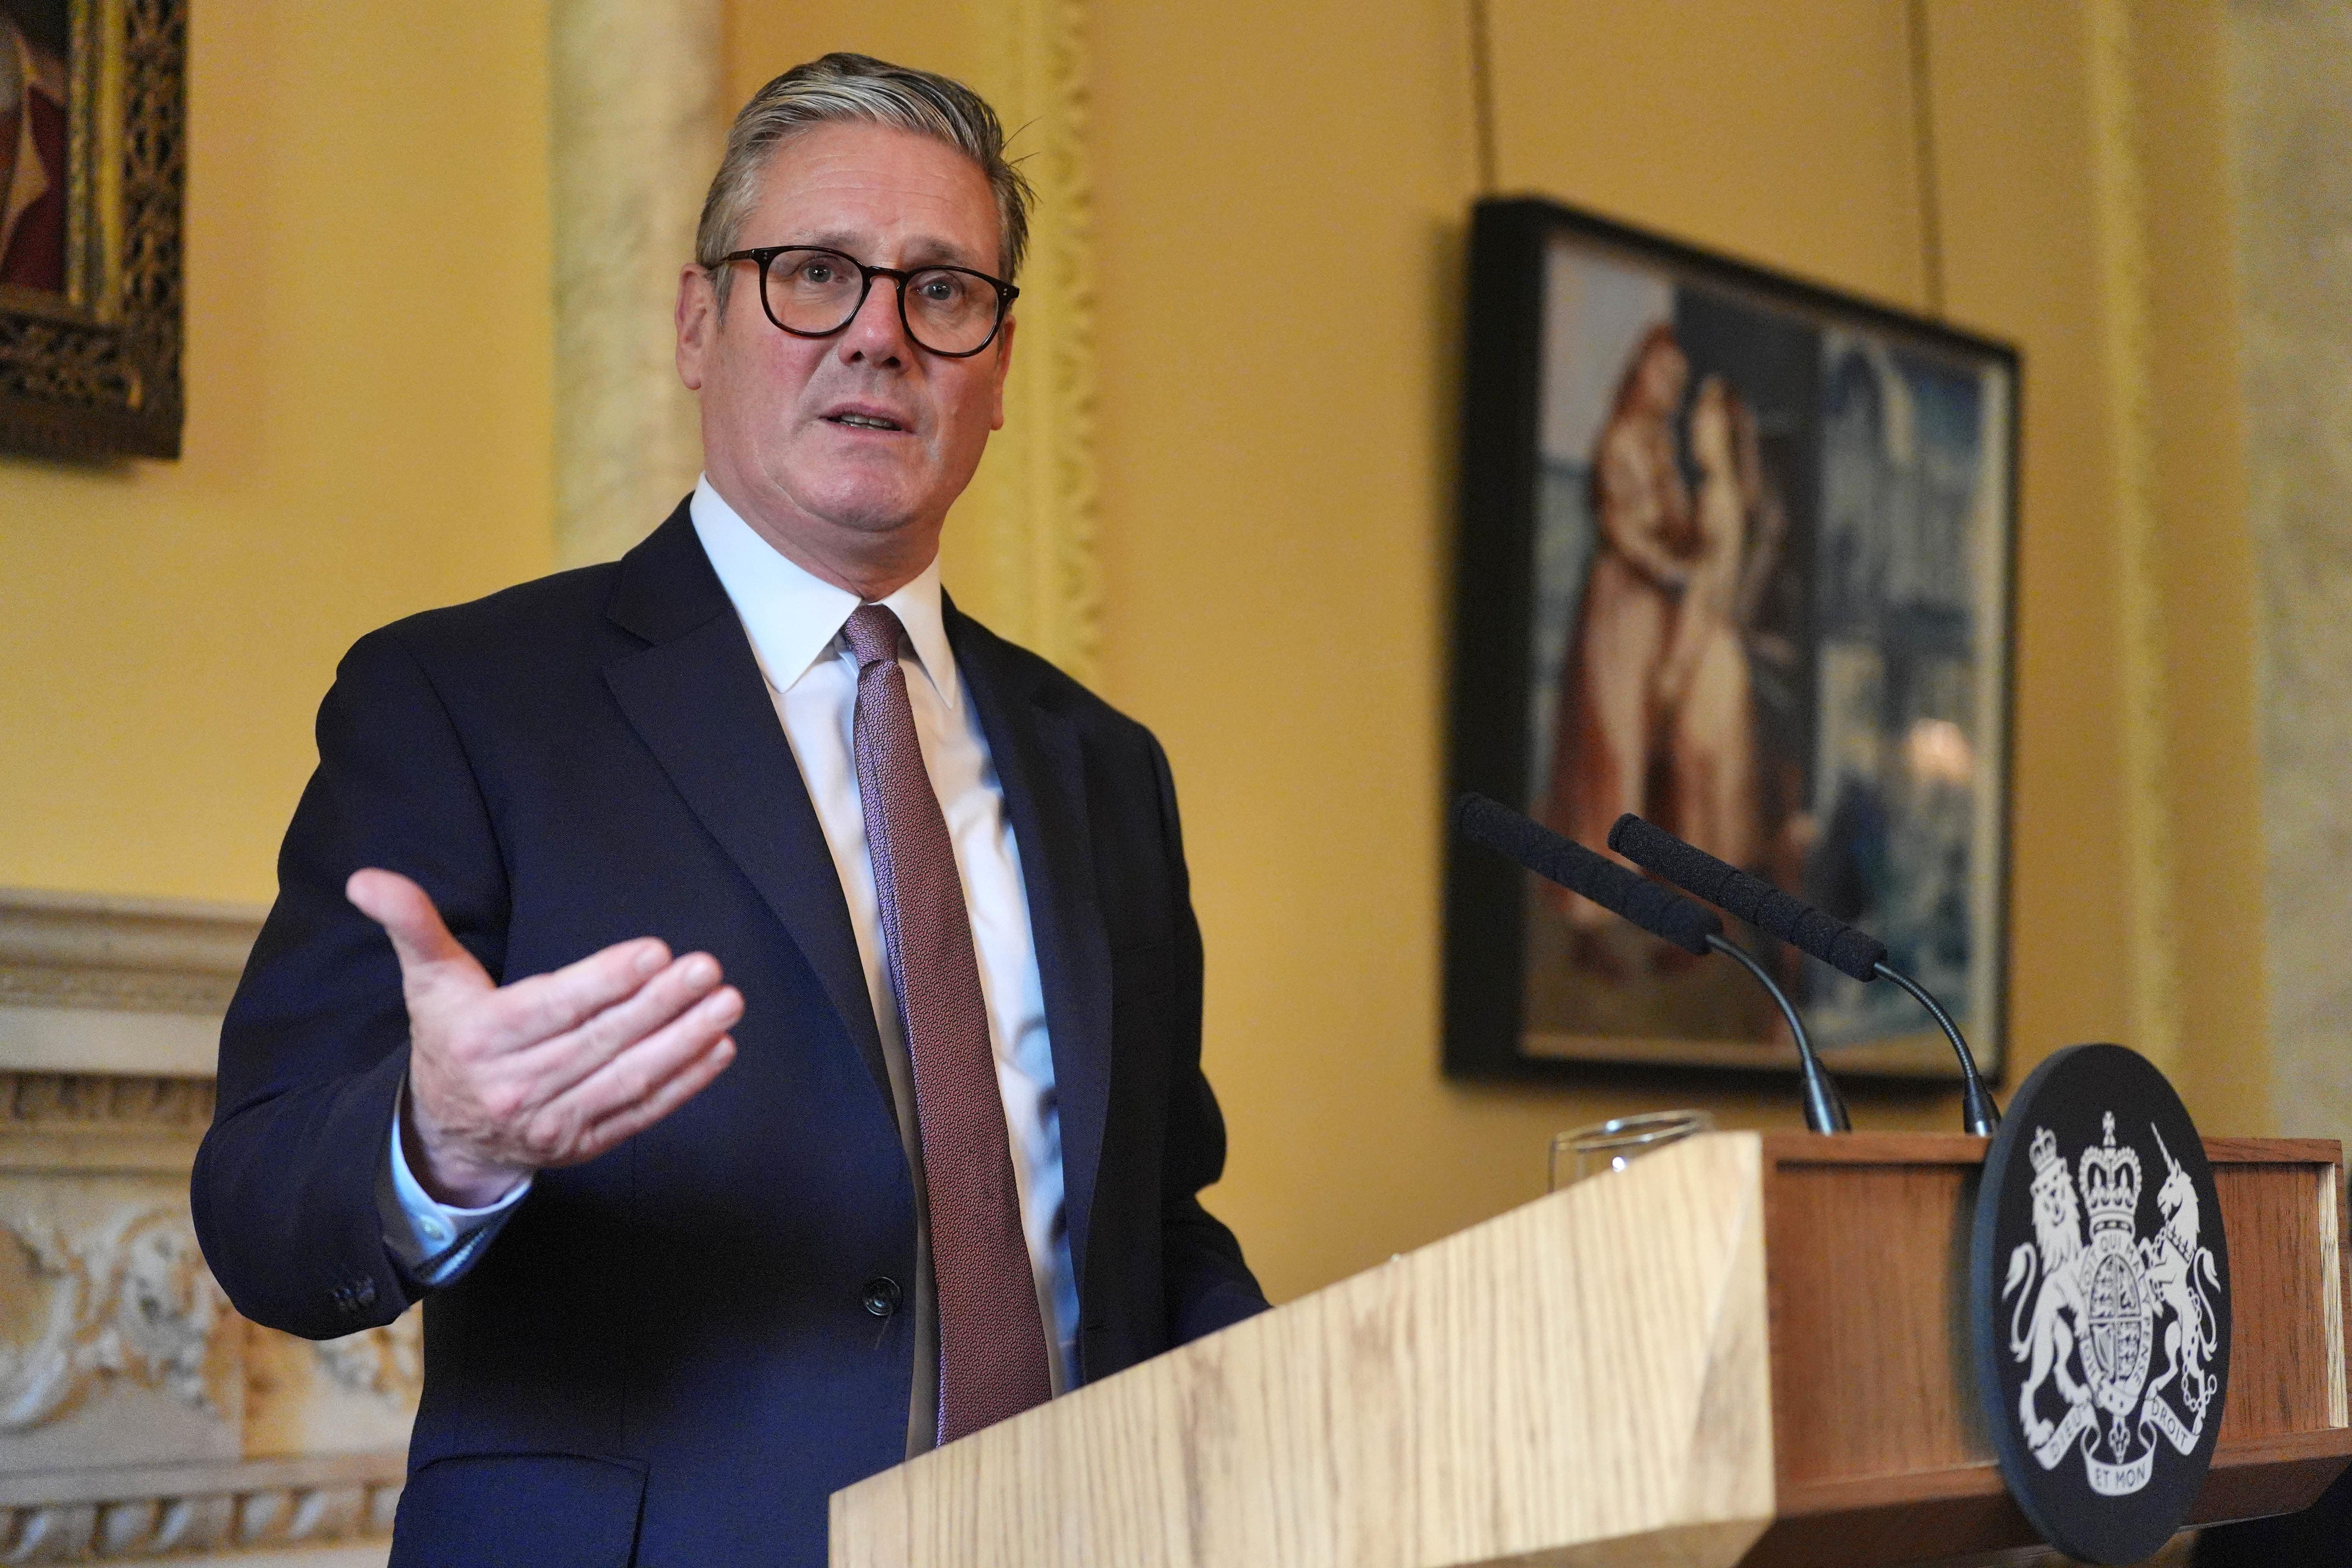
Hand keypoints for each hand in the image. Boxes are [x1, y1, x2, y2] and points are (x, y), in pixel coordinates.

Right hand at [347, 870, 740, 1206]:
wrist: (446, 1134)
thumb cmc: (449, 1038)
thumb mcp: (427, 982)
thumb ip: (411, 926)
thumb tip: (367, 878)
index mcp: (479, 1040)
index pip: (552, 1009)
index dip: (604, 982)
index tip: (654, 951)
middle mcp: (516, 1088)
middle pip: (598, 1043)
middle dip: (659, 1005)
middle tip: (707, 968)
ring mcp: (553, 1123)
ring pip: (627, 1080)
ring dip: (684, 1042)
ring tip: (728, 1003)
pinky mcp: (585, 1145)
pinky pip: (641, 1114)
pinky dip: (685, 1084)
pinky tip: (719, 1048)